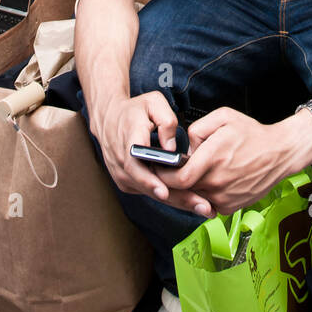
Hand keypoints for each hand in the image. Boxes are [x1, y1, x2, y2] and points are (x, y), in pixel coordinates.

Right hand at [97, 92, 211, 215]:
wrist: (108, 119)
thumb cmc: (133, 111)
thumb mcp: (153, 103)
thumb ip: (166, 120)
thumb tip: (172, 146)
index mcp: (127, 142)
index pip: (135, 166)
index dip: (149, 181)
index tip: (164, 191)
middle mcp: (122, 164)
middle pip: (150, 187)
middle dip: (177, 199)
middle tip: (203, 207)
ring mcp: (124, 176)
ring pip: (152, 193)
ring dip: (177, 202)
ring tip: (203, 208)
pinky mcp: (128, 182)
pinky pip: (150, 192)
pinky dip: (170, 197)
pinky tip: (191, 202)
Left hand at [167, 107, 304, 216]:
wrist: (280, 153)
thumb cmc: (252, 134)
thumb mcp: (224, 117)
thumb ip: (197, 129)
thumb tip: (185, 149)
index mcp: (214, 157)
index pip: (178, 179)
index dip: (164, 176)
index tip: (160, 168)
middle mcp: (218, 181)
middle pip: (182, 190)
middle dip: (172, 182)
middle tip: (171, 171)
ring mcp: (224, 197)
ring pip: (194, 198)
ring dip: (188, 189)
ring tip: (193, 173)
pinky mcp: (230, 207)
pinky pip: (207, 204)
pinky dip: (203, 195)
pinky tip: (210, 181)